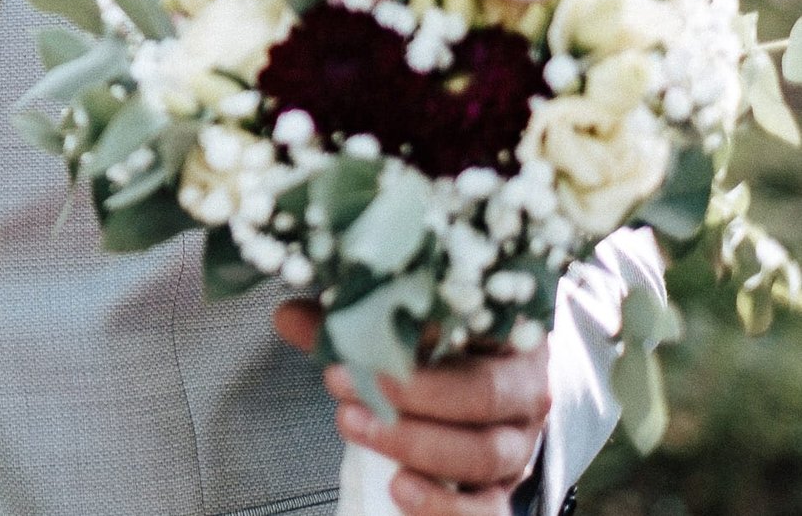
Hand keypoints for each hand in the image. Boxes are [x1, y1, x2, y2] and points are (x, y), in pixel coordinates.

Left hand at [275, 301, 550, 515]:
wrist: (472, 393)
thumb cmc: (432, 348)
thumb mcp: (398, 323)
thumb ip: (351, 318)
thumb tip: (289, 317)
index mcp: (506, 335)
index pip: (481, 328)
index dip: (421, 331)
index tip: (365, 332)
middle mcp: (524, 391)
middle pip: (484, 395)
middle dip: (411, 392)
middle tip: (343, 383)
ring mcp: (517, 445)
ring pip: (485, 453)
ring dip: (414, 444)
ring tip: (353, 426)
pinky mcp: (502, 490)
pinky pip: (488, 510)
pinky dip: (446, 507)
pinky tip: (400, 490)